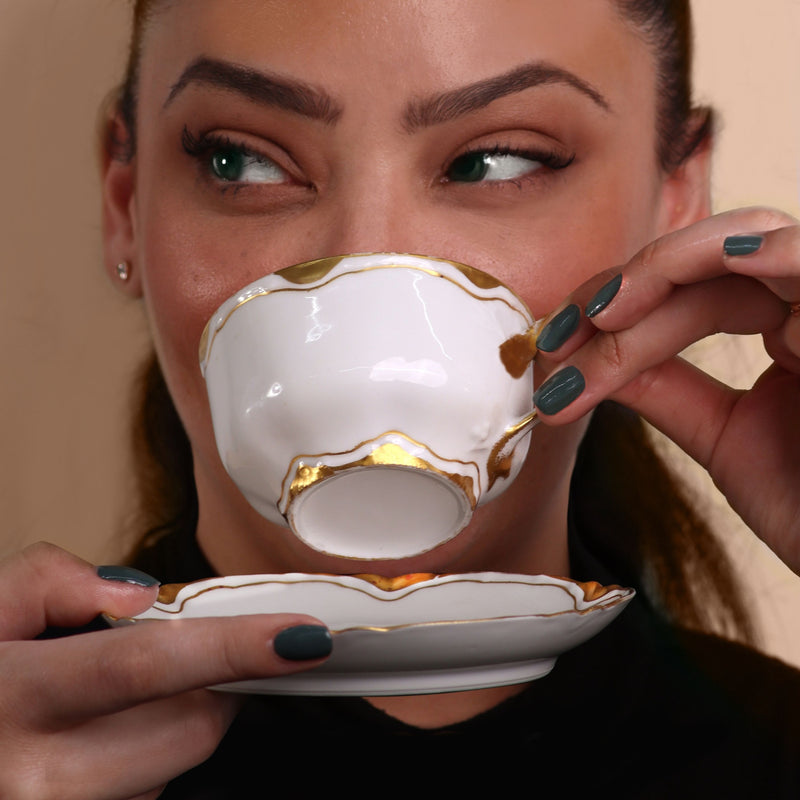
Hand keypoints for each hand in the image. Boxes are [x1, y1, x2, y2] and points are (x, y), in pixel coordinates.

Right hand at [0, 542, 331, 799]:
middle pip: (191, 729)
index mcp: (12, 700)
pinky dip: (143, 766)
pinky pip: (146, 798)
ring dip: (168, 726)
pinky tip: (91, 748)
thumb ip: (56, 582)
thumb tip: (140, 598)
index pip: (149, 666)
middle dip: (208, 684)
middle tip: (177, 658)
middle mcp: (35, 782)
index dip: (236, 648)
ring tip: (100, 708)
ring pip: (175, 768)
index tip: (301, 638)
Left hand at [533, 207, 799, 571]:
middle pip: (711, 260)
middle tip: (564, 332)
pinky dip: (780, 255)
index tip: (556, 345)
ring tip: (606, 311)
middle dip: (628, 286)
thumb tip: (585, 358)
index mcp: (785, 324)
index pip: (692, 287)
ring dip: (670, 267)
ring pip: (753, 247)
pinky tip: (730, 262)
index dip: (620, 302)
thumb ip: (665, 387)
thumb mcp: (722, 434)